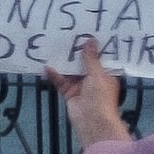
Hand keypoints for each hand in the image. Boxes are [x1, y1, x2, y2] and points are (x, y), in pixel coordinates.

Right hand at [56, 31, 127, 147]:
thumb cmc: (101, 96)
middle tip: (67, 36)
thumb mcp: (97, 74)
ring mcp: (81, 86)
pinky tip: (47, 67)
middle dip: (76, 53)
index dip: (94, 47)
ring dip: (64, 63)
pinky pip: (61, 81)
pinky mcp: (70, 93)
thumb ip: (91, 58)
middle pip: (84, 63)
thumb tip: (90, 40)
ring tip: (54, 48)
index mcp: (107, 74)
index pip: (101, 58)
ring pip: (71, 71)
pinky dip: (55, 75)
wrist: (92, 120)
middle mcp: (94, 79)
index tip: (86, 33)